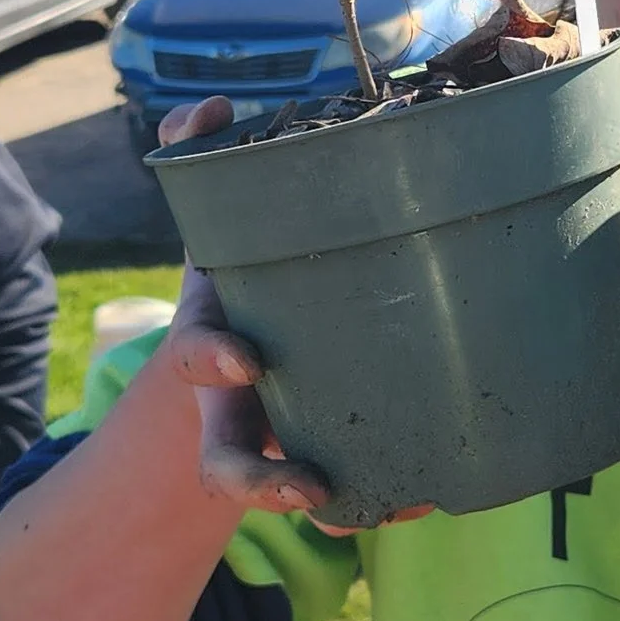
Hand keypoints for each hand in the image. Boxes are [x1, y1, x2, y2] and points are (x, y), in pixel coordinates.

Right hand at [155, 94, 428, 528]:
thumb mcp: (212, 209)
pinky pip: (344, 489)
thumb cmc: (238, 260)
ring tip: (382, 508)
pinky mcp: (322, 442)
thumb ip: (199, 150)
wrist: (244, 329)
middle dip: (259, 480)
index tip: (244, 358)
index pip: (193, 361)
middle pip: (225, 463)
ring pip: (283, 488)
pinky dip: (378, 500)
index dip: (210, 362)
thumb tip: (208, 111)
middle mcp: (236, 403)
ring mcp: (276, 432)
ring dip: (326, 509)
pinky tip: (426, 497)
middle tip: (307, 483)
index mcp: (210, 340)